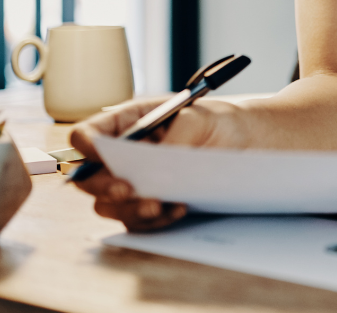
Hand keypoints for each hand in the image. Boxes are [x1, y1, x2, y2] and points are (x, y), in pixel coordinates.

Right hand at [70, 96, 246, 231]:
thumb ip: (175, 136)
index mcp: (129, 122)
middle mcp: (125, 155)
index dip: (87, 145)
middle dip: (104, 186)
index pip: (88, 134)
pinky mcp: (151, 204)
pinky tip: (178, 210)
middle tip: (127, 190)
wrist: (247, 144)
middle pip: (89, 177)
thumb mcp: (201, 118)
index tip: (101, 155)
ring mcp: (135, 182)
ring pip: (110, 205)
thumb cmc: (220, 122)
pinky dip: (154, 220)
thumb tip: (156, 163)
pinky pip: (138, 221)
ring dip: (129, 209)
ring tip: (159, 205)